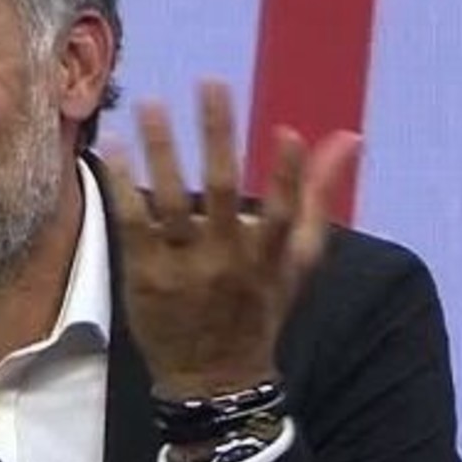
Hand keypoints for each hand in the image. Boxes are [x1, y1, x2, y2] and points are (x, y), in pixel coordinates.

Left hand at [103, 80, 360, 399]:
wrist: (213, 378)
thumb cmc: (258, 309)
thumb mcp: (296, 262)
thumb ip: (316, 196)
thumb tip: (348, 136)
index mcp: (269, 257)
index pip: (284, 211)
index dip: (290, 173)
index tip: (286, 131)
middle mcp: (226, 259)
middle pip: (222, 190)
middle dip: (217, 134)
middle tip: (209, 83)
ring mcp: (182, 266)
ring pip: (171, 200)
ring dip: (162, 148)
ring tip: (150, 103)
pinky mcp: (144, 274)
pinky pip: (133, 222)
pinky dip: (124, 184)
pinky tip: (113, 147)